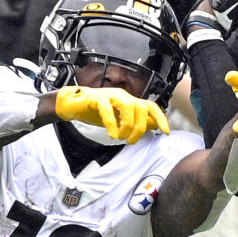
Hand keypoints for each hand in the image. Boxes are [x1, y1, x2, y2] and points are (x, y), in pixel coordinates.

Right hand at [54, 85, 169, 143]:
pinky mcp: (96, 98)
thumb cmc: (95, 112)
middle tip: (131, 141)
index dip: (160, 118)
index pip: (150, 106)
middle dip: (140, 127)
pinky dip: (112, 123)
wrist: (72, 105)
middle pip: (141, 108)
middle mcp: (122, 95)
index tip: (165, 132)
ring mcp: (109, 95)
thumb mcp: (118, 120)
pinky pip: (107, 109)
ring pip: (127, 106)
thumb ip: (135, 121)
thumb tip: (153, 126)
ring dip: (127, 125)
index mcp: (129, 100)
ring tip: (120, 138)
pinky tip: (111, 134)